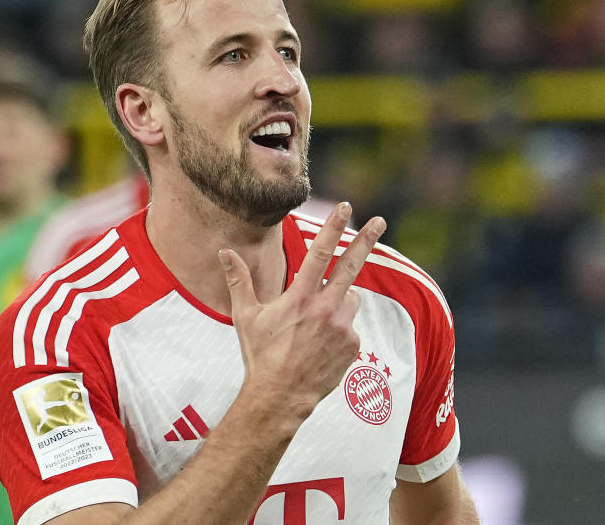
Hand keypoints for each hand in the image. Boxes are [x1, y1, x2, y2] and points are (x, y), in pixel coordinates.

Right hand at [219, 202, 385, 416]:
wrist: (280, 397)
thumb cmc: (260, 355)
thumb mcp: (246, 317)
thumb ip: (239, 280)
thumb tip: (224, 252)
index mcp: (301, 297)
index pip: (320, 253)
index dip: (334, 227)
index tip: (346, 207)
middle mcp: (326, 308)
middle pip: (351, 266)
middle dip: (366, 240)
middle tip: (379, 221)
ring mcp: (343, 328)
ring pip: (351, 298)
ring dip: (341, 299)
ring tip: (317, 320)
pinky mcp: (353, 346)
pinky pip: (351, 326)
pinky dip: (340, 327)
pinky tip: (321, 343)